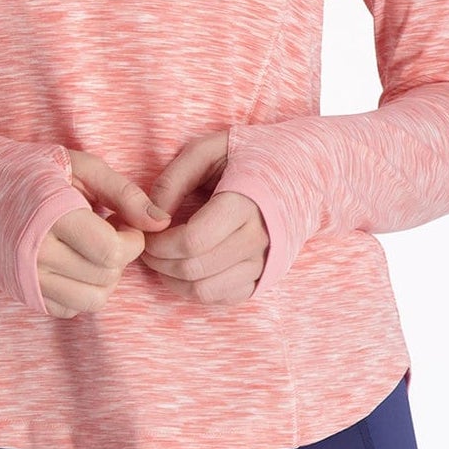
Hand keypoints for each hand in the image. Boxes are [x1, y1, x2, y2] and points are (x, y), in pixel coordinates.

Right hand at [35, 148, 172, 317]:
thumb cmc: (35, 171)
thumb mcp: (82, 167)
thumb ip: (125, 193)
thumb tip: (161, 223)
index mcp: (51, 216)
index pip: (111, 252)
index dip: (132, 240)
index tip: (124, 223)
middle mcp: (35, 253)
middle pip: (105, 277)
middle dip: (120, 257)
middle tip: (108, 232)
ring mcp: (26, 278)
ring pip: (91, 301)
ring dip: (105, 279)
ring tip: (94, 251)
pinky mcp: (23, 293)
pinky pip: (69, 309)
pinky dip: (81, 291)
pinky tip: (75, 263)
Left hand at [137, 130, 268, 304]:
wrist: (303, 172)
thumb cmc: (249, 155)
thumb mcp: (207, 150)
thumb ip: (174, 180)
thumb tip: (151, 218)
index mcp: (245, 204)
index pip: (192, 241)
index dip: (159, 244)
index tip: (145, 233)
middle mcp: (259, 239)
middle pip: (195, 269)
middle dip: (159, 263)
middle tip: (145, 247)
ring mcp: (264, 262)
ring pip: (206, 291)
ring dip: (173, 281)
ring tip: (161, 259)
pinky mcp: (264, 277)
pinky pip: (223, 298)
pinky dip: (195, 290)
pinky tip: (184, 269)